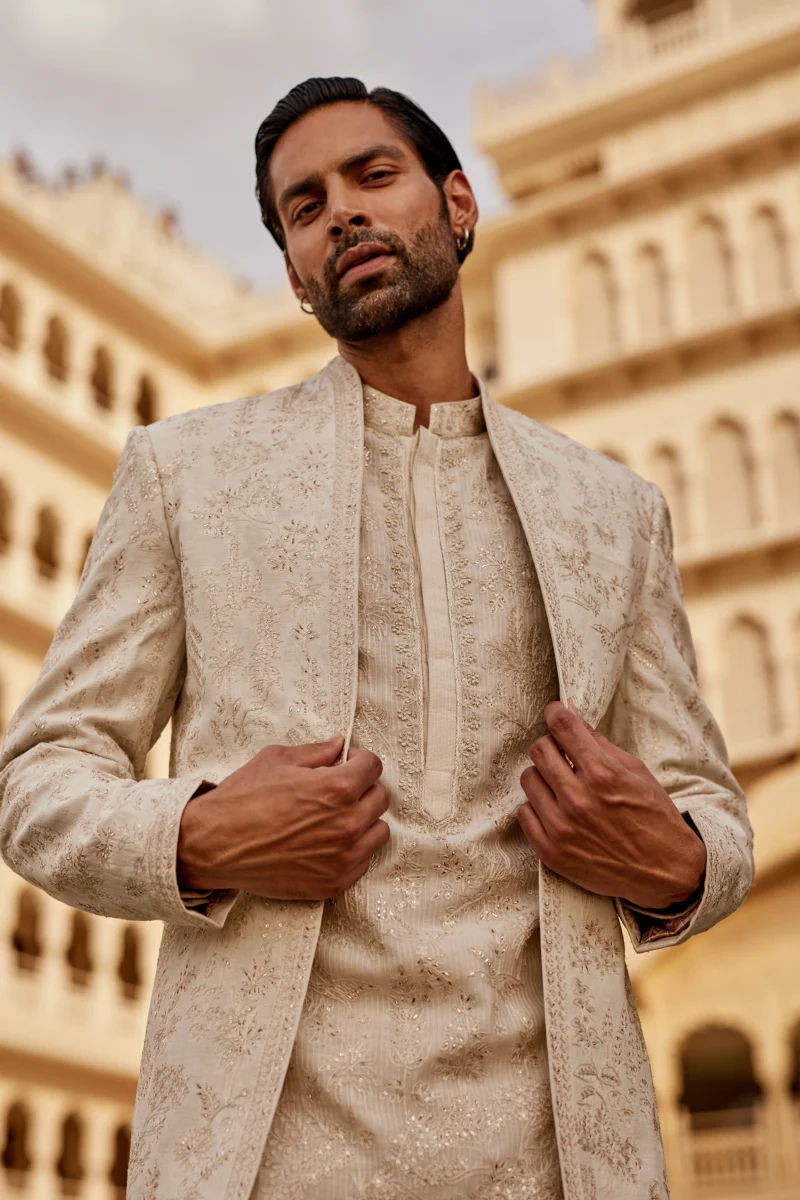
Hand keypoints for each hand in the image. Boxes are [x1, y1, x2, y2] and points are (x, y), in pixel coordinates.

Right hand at [176, 735, 389, 900]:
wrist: (212, 845)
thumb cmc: (241, 799)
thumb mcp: (276, 760)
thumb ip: (316, 752)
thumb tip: (338, 745)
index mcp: (337, 789)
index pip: (374, 767)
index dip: (359, 761)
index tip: (347, 764)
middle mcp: (346, 824)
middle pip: (380, 799)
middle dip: (362, 789)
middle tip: (338, 790)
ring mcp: (342, 858)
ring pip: (378, 832)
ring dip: (363, 821)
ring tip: (335, 818)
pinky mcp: (332, 883)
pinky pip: (362, 862)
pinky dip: (352, 851)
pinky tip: (327, 843)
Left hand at [516, 701, 706, 909]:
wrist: (665, 872)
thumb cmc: (654, 817)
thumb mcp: (636, 771)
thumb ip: (600, 743)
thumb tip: (571, 715)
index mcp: (603, 774)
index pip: (562, 726)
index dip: (556, 713)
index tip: (556, 714)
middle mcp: (579, 799)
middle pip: (539, 750)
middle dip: (551, 746)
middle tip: (562, 754)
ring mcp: (562, 827)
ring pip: (528, 779)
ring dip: (543, 777)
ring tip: (562, 786)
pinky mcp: (551, 851)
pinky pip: (524, 813)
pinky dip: (538, 808)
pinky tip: (556, 810)